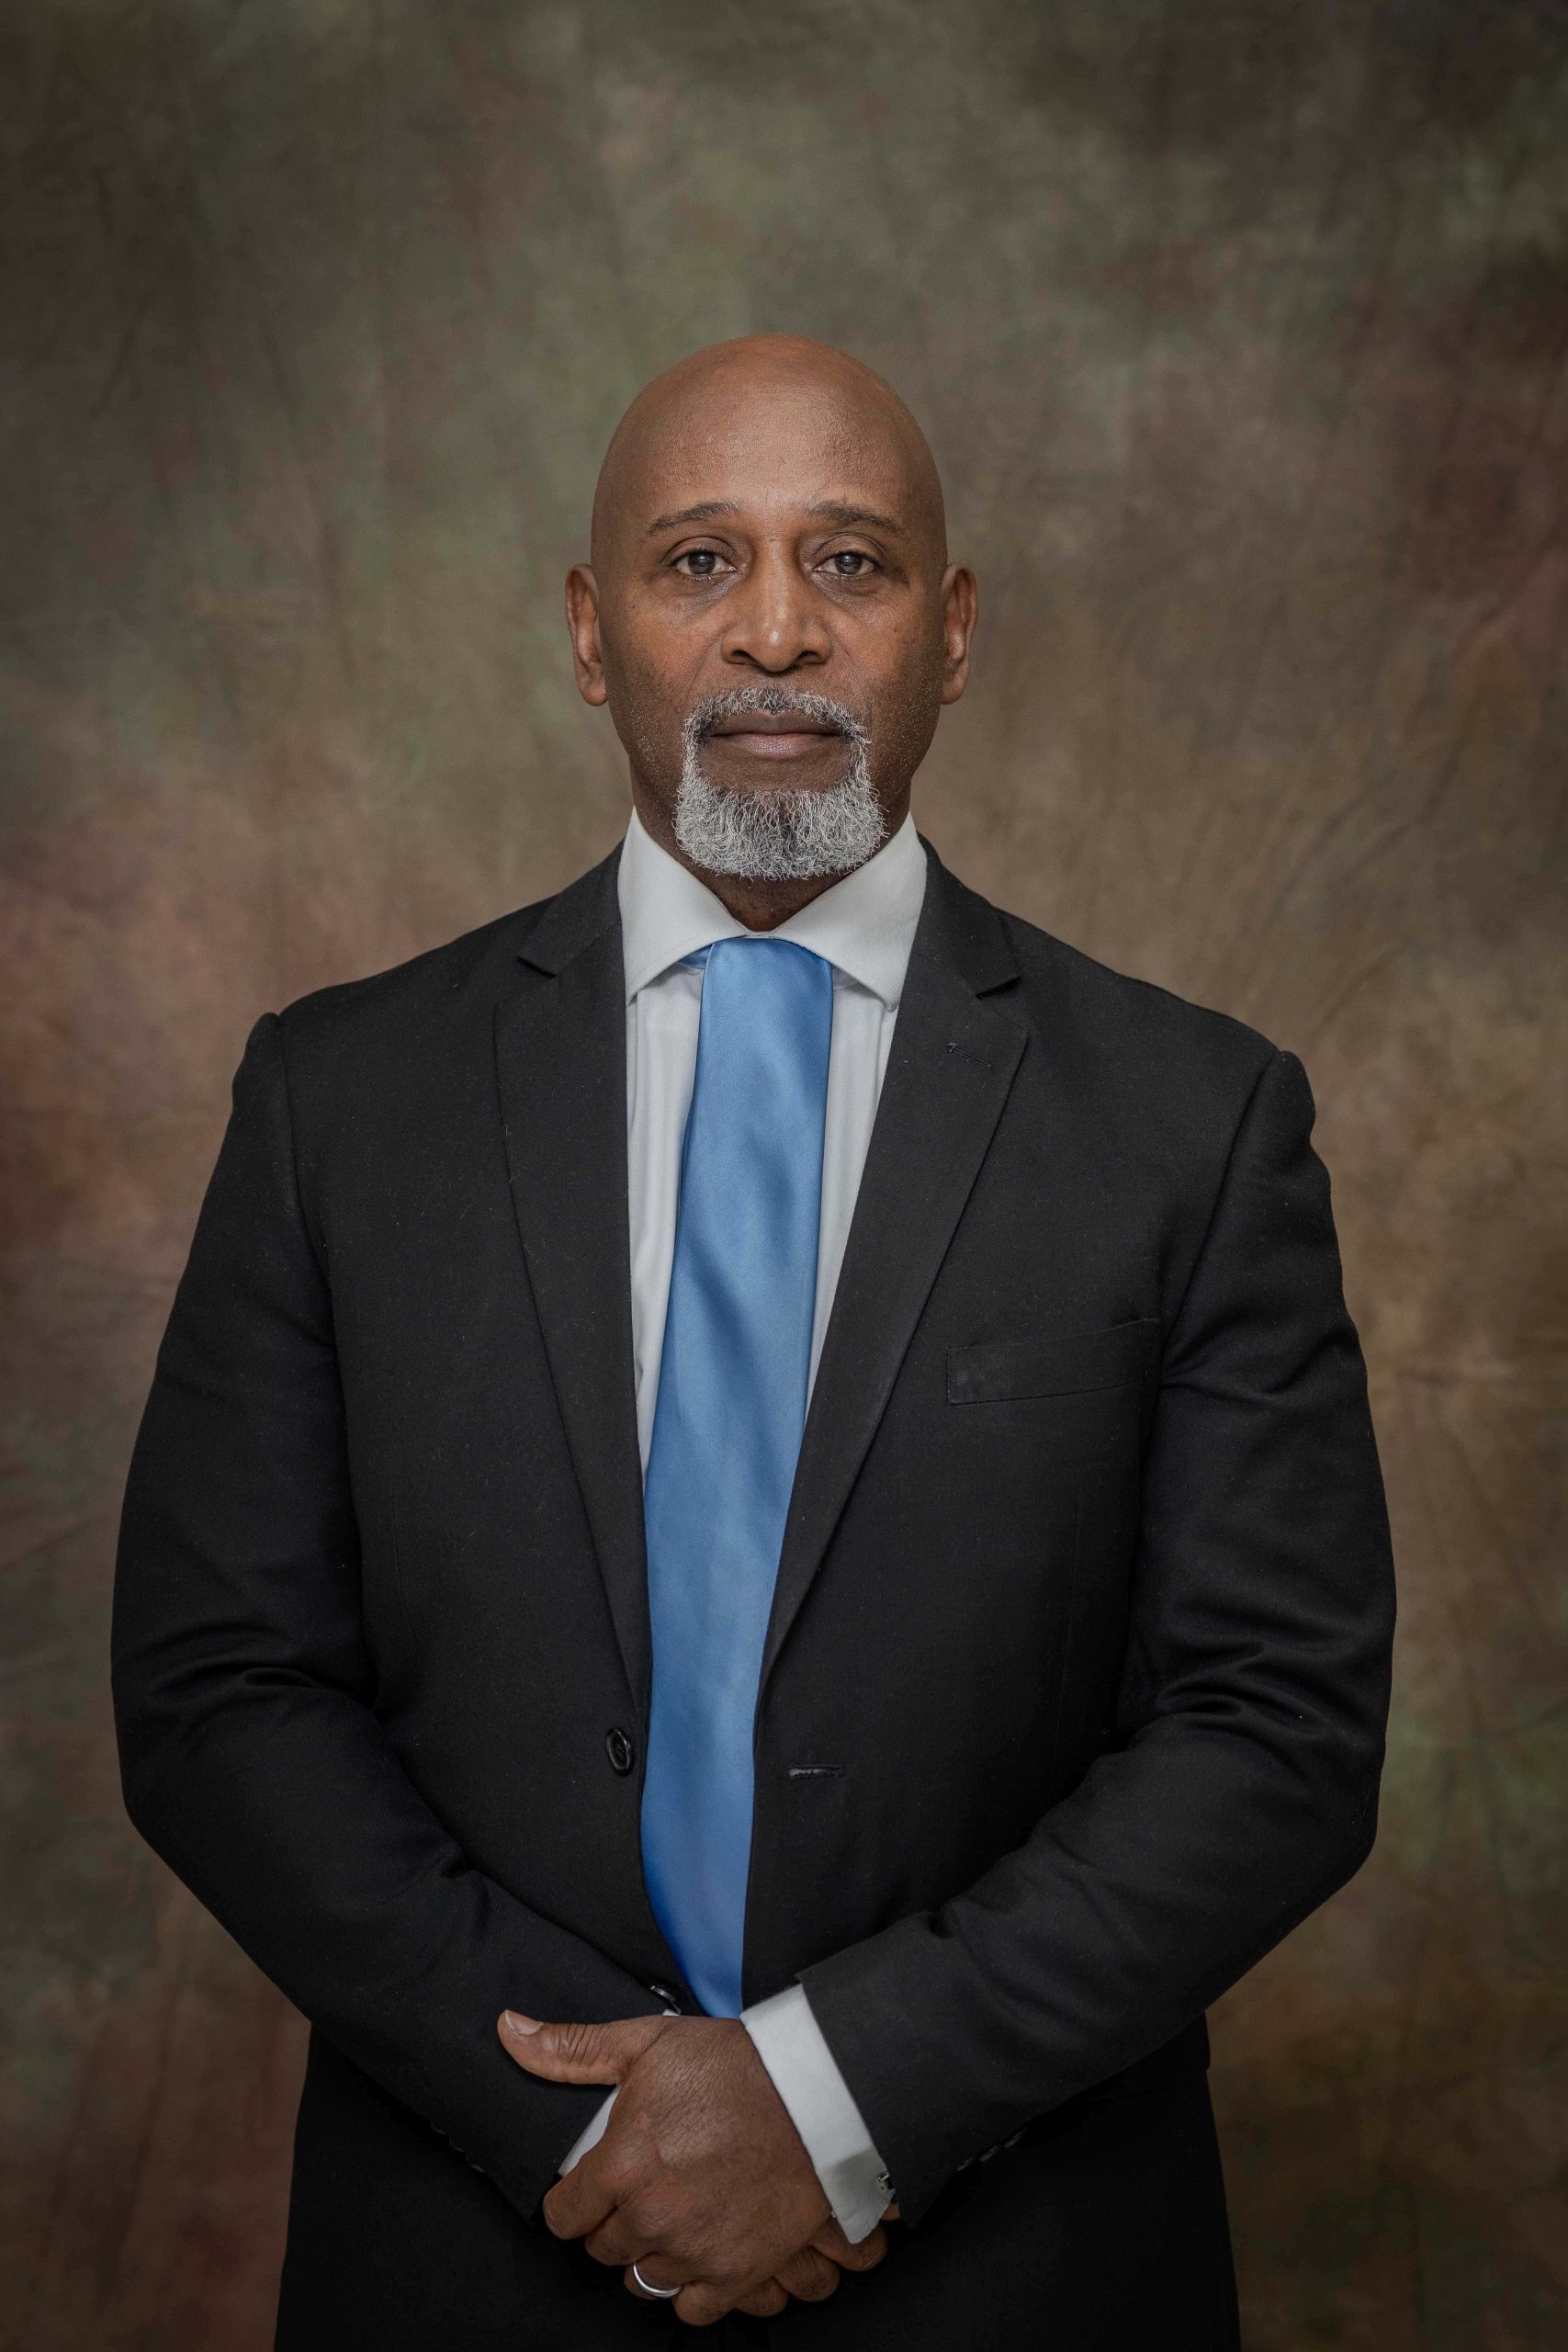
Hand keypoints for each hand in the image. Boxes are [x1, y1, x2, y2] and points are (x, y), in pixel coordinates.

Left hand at [497, 2009, 888, 2323]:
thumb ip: (573, 2050)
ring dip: (648, 2253)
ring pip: (641, 2279)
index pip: (563, 2216)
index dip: (572, 2201)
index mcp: (623, 2164)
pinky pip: (690, 2308)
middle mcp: (651, 2216)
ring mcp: (694, 2250)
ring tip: (669, 2219)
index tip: (591, 2188)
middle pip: (602, 2248)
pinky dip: (690, 2287)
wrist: (816, 2093)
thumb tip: (510, 2032)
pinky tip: (698, 2251)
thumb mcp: (647, 2043)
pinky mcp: (735, 2271)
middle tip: (640, 2192)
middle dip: (613, 2222)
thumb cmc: (734, 2065)